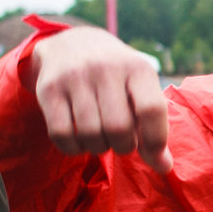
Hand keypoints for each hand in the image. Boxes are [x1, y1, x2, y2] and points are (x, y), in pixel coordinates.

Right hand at [25, 27, 172, 172]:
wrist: (69, 43)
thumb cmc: (115, 76)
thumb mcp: (139, 89)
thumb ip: (154, 127)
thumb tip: (164, 168)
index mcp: (136, 68)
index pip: (151, 109)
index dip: (155, 140)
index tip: (154, 152)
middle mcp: (105, 68)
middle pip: (119, 129)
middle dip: (124, 146)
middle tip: (122, 141)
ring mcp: (74, 77)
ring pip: (91, 135)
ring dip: (99, 148)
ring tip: (102, 138)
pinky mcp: (48, 89)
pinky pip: (62, 135)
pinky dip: (74, 148)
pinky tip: (80, 140)